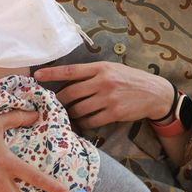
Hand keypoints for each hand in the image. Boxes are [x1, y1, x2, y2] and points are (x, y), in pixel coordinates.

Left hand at [34, 61, 174, 127]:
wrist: (154, 93)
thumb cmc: (130, 79)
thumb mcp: (112, 69)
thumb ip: (92, 73)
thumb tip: (68, 81)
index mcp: (101, 68)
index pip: (71, 70)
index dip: (52, 73)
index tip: (37, 76)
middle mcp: (103, 82)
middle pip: (70, 93)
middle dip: (59, 100)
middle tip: (53, 104)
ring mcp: (108, 98)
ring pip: (79, 109)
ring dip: (71, 114)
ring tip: (70, 114)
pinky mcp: (114, 113)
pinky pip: (91, 121)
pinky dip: (84, 123)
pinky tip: (84, 121)